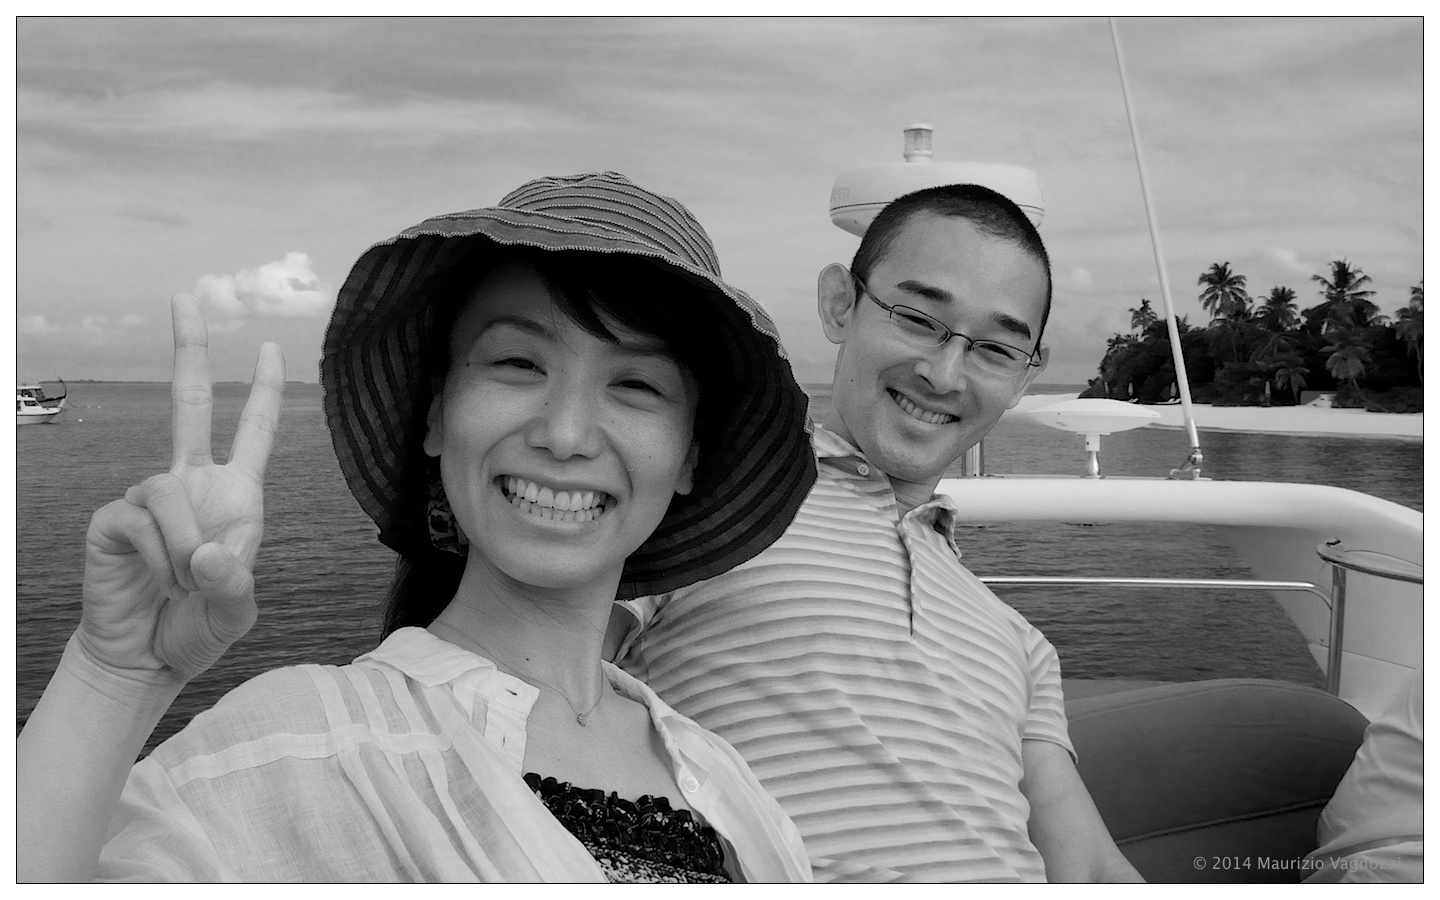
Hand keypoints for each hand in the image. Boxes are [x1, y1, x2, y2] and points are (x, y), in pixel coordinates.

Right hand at [77, 295, 284, 684]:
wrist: (144, 659)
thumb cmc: (196, 628)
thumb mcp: (235, 612)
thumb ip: (235, 585)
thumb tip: (211, 552)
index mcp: (235, 496)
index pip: (251, 431)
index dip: (262, 390)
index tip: (271, 347)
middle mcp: (191, 484)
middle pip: (187, 403)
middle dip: (189, 350)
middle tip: (186, 295)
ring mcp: (149, 497)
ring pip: (171, 495)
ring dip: (186, 550)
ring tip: (185, 585)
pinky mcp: (114, 518)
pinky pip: (144, 521)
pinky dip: (161, 559)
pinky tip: (157, 582)